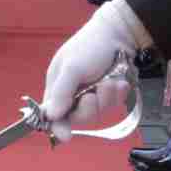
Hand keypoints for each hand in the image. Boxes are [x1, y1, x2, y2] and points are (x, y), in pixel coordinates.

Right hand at [41, 0, 143, 143]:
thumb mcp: (73, 67)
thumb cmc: (90, 46)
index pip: (52, 113)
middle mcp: (73, 93)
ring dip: (106, 98)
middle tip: (94, 95)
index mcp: (57, 85)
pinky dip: (117, 94)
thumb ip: (61, 92)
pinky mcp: (108, 94)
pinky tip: (120, 82)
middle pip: (77, 117)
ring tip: (111, 82)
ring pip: (97, 112)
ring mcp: (92, 94)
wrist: (120, 34)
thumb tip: (49, 116)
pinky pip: (112, 105)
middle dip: (89, 107)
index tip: (64, 137)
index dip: (57, 126)